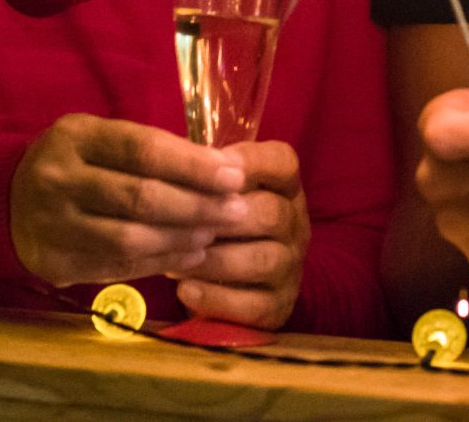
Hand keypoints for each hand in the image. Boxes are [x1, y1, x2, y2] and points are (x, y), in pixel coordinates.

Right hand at [8, 114, 267, 287]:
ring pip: (130, 238)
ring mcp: (53, 225)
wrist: (6, 203)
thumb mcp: (101, 138)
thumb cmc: (75, 162)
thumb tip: (220, 169)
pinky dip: (159, 261)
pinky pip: (116, 266)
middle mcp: (59, 179)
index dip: (193, 165)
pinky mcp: (54, 263)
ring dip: (182, 238)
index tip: (234, 175)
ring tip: (214, 233)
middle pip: (140, 197)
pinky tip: (189, 255)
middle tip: (238, 211)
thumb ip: (151, 150)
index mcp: (75, 137)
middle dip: (197, 206)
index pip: (142, 149)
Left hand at [172, 141, 308, 328]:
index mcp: (284, 189)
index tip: (208, 168)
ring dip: (213, 261)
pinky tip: (184, 290)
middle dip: (220, 218)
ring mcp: (291, 268)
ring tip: (173, 263)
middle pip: (271, 212)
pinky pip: (253, 305)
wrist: (237, 289)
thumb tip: (172, 161)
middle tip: (177, 224)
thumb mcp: (219, 198)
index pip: (282, 162)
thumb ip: (206, 179)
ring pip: (262, 260)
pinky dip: (215, 297)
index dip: (248, 162)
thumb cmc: (220, 231)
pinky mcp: (278, 308)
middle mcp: (296, 225)